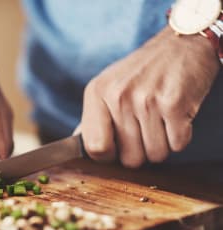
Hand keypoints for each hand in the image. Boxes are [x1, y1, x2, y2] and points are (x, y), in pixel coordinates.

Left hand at [80, 26, 219, 167]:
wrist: (181, 43)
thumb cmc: (142, 71)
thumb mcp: (108, 86)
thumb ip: (92, 117)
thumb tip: (75, 143)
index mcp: (96, 92)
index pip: (95, 148)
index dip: (109, 156)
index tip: (118, 147)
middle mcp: (118, 96)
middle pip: (129, 159)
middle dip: (141, 152)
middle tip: (146, 128)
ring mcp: (146, 100)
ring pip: (155, 155)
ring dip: (163, 144)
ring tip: (161, 119)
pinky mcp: (174, 104)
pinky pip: (178, 145)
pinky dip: (180, 137)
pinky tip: (176, 115)